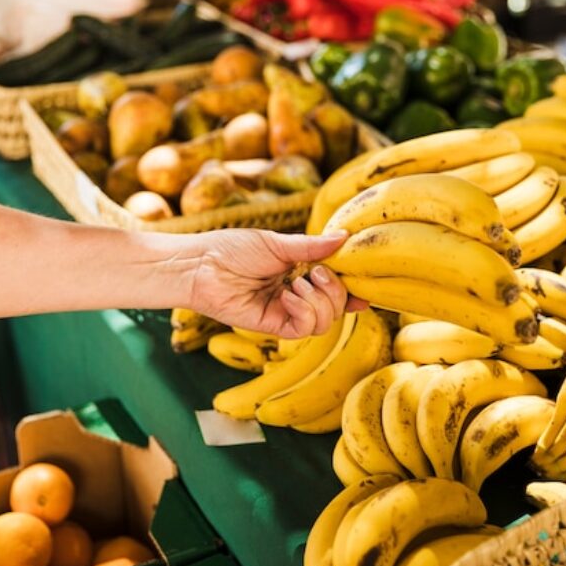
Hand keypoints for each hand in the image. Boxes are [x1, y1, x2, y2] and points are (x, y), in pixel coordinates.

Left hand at [189, 228, 367, 337]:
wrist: (200, 264)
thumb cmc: (230, 248)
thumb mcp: (276, 243)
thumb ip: (311, 246)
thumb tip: (344, 236)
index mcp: (299, 272)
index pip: (334, 287)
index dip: (352, 290)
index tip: (365, 289)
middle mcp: (296, 295)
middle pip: (336, 306)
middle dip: (335, 289)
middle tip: (314, 272)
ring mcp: (285, 311)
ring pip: (325, 321)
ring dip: (319, 301)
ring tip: (297, 284)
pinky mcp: (272, 325)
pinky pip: (303, 329)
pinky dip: (304, 312)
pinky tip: (288, 297)